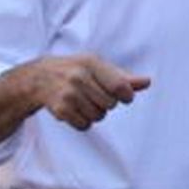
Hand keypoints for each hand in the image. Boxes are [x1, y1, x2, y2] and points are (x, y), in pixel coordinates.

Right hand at [28, 54, 151, 130]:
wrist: (40, 77)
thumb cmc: (77, 70)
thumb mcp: (98, 67)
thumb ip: (123, 76)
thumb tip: (147, 82)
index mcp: (91, 63)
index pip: (120, 86)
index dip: (127, 95)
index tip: (124, 96)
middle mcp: (78, 77)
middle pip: (110, 104)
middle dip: (107, 103)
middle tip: (95, 95)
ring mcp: (68, 94)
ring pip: (98, 116)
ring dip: (95, 113)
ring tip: (84, 101)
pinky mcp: (60, 110)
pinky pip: (84, 125)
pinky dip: (83, 121)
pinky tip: (74, 109)